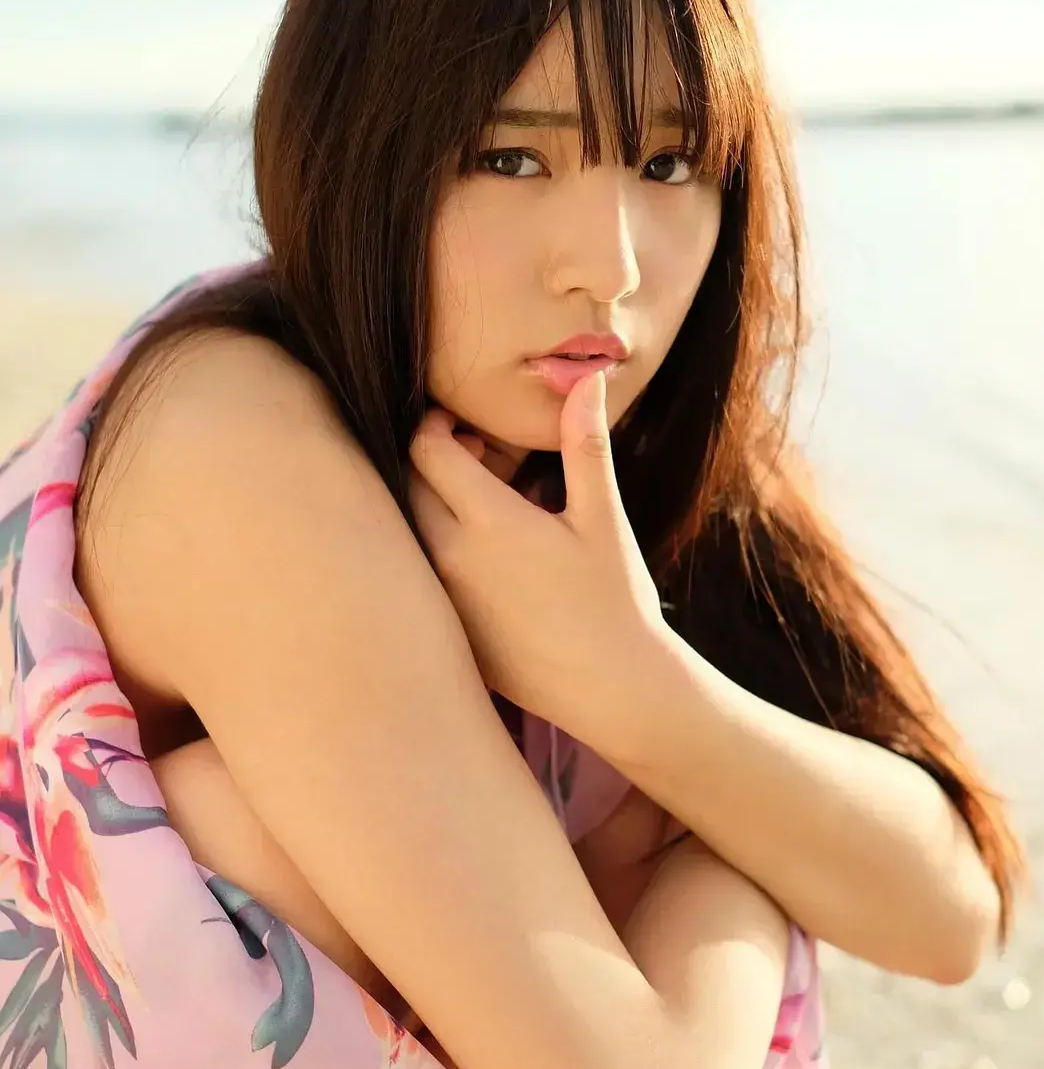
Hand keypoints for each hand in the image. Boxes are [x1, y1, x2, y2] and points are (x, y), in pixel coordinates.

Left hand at [408, 370, 667, 753]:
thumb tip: (587, 380)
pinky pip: (417, 580)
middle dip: (427, 463)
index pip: (426, 450)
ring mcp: (441, 601)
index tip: (460, 425)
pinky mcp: (445, 634)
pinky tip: (478, 561)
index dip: (436, 426)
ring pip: (406, 534)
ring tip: (474, 507)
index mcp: (487, 522)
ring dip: (426, 509)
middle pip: (405, 488)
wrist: (614, 688)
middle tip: (468, 458)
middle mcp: (449, 559)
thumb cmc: (614, 600)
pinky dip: (433, 555)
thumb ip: (585, 446)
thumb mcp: (603, 518)